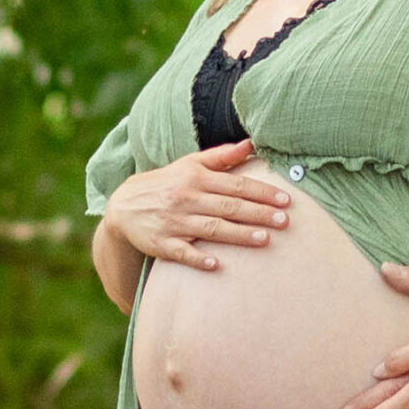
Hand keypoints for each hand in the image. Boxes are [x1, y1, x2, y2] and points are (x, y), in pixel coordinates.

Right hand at [101, 139, 288, 275]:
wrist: (124, 205)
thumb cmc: (166, 183)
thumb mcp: (190, 164)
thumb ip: (222, 156)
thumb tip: (251, 144)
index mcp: (196, 179)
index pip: (236, 185)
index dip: (261, 192)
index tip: (285, 200)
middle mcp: (187, 199)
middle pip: (228, 207)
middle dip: (258, 213)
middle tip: (285, 221)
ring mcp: (174, 222)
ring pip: (211, 229)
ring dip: (238, 234)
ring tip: (265, 240)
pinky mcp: (162, 243)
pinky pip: (182, 252)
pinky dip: (198, 258)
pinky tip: (216, 264)